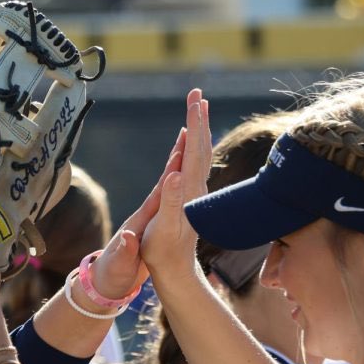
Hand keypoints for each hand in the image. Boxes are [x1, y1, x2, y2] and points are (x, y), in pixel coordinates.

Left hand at [85, 124, 187, 300]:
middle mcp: (146, 212)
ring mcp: (150, 215)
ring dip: (181, 156)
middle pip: (166, 175)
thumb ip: (124, 250)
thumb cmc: (111, 275)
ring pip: (169, 179)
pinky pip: (171, 192)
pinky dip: (179, 176)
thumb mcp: (119, 265)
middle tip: (191, 121)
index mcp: (140, 220)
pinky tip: (185, 166)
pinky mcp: (154, 221)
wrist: (104, 283)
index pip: (159, 190)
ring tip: (190, 132)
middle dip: (180, 149)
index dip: (172, 170)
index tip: (184, 147)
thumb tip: (126, 236)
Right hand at [139, 89, 212, 281]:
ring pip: (200, 154)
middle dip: (199, 118)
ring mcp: (193, 192)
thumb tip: (174, 175)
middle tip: (196, 92)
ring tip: (197, 108)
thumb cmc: (163, 252)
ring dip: (199, 129)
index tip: (195, 100)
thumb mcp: (163, 228)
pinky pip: (193, 165)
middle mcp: (194, 188)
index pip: (194, 150)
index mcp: (187, 190)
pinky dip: (192, 147)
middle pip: (200, 146)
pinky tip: (188, 142)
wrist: (175, 270)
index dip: (195, 124)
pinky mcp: (188, 197)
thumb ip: (170, 201)